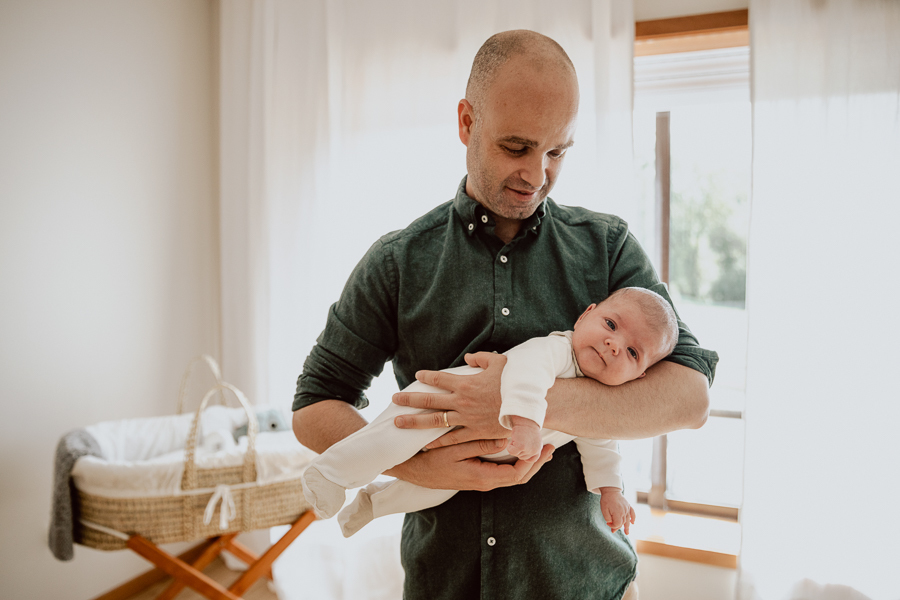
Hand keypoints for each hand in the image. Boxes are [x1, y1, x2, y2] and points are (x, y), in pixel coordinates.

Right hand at [385, 439, 554, 491]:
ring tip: (539, 445)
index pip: (517, 474)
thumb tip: (507, 438)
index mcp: (483, 478)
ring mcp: (481, 479)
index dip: (533, 461)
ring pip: (511, 473)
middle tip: (550, 446)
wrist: (412, 469)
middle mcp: (484, 482)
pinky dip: (513, 459)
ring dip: (526, 460)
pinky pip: (501, 469)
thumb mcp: (456, 449)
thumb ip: (482, 445)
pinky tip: (516, 446)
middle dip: (535, 462)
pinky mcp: (476, 473)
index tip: (544, 448)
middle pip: (519, 476)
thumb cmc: (432, 459)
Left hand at [392, 352, 509, 448]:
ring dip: (414, 421)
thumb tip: (468, 358)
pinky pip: (451, 439)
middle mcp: (461, 401)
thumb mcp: (500, 363)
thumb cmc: (515, 383)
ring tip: (398, 422)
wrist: (527, 408)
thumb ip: (481, 359)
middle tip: (393, 399)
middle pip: (429, 400)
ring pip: (433, 421)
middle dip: (409, 399)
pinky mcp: (474, 433)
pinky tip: (424, 444)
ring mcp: (466, 419)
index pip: (439, 379)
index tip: (417, 376)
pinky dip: (437, 442)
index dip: (427, 377)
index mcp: (465, 383)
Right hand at [507, 416, 541, 461]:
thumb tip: (541, 458)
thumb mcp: (534, 440)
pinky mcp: (521, 446)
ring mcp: (529, 449)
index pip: (531, 460)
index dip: (524, 454)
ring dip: (514, 447)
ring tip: (518, 438)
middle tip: (520, 439)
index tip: (521, 448)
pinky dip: (510, 446)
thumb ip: (534, 449)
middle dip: (518, 449)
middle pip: (521, 457)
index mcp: (538, 449)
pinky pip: (511, 451)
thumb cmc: (528, 428)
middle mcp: (535, 450)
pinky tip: (513, 439)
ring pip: (516, 454)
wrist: (526, 419)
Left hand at [599, 487, 635, 534]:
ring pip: (628, 520)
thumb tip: (611, 524)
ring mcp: (627, 508)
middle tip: (613, 530)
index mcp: (618, 513)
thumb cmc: (606, 500)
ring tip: (627, 533)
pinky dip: (633, 518)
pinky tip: (633, 522)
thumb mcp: (604, 510)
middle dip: (618, 527)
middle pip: (623, 523)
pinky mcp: (628, 505)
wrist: (611, 490)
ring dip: (627, 527)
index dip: (612, 526)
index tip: (607, 523)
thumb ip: (608, 518)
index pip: (617, 524)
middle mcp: (624, 512)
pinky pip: (633, 513)